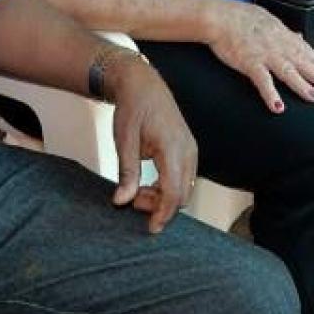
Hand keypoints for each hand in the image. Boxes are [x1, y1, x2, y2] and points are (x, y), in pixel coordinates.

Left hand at [104, 57, 197, 233]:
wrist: (143, 84)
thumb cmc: (132, 108)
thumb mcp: (124, 141)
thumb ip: (127, 173)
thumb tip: (122, 201)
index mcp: (172, 147)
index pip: (174, 192)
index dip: (163, 214)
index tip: (151, 228)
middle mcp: (188, 149)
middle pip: (183, 194)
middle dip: (161, 206)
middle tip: (134, 202)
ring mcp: (191, 149)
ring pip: (185, 187)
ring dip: (165, 197)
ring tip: (139, 191)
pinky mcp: (189, 149)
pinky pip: (185, 177)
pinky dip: (170, 187)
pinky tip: (150, 183)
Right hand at [203, 0, 313, 112]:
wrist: (219, 16)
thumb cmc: (239, 15)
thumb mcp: (267, 18)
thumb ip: (283, 29)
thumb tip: (297, 35)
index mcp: (281, 33)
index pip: (303, 48)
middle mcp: (277, 44)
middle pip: (301, 61)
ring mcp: (264, 54)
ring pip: (288, 71)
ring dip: (301, 85)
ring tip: (313, 97)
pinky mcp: (250, 63)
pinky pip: (263, 81)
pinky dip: (271, 94)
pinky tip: (278, 107)